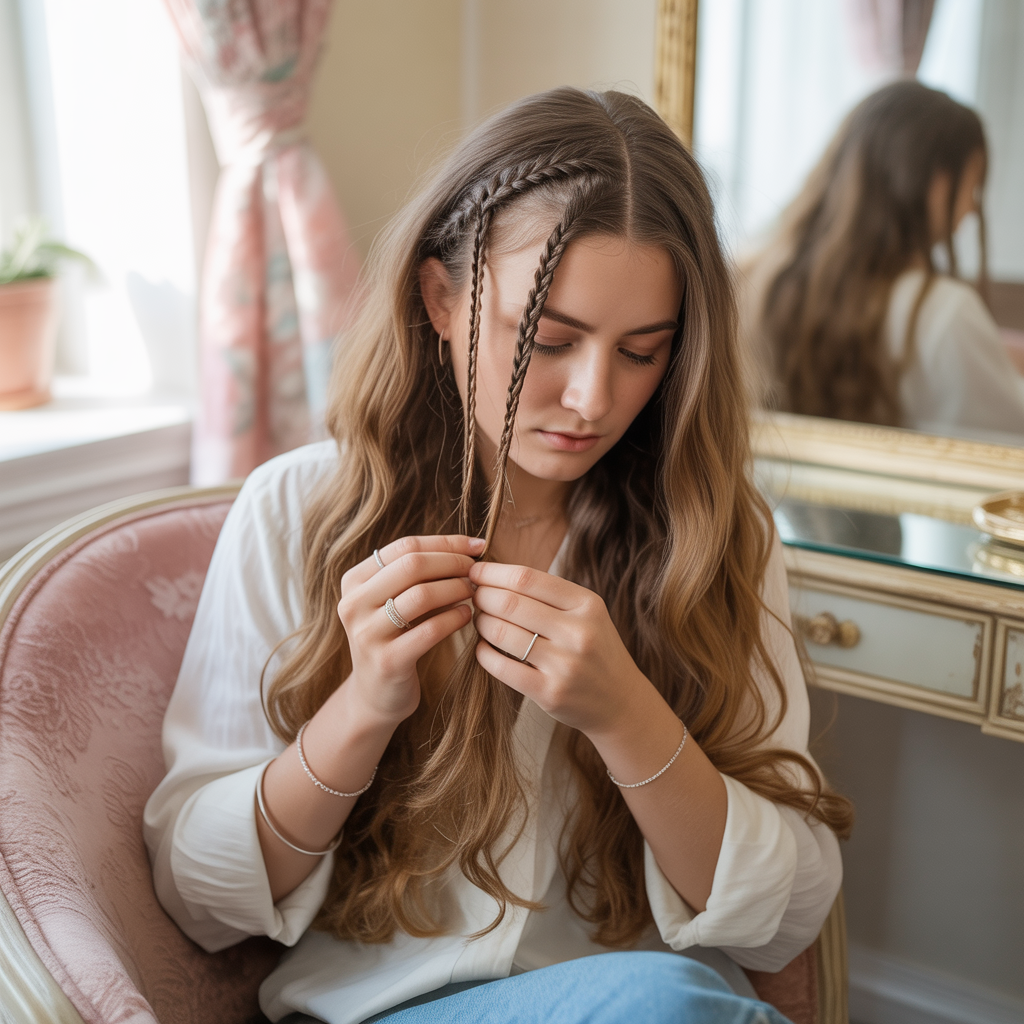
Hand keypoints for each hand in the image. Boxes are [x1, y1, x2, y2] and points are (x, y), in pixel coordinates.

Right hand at [337, 535, 483, 724]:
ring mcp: (367, 634)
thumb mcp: (395, 601)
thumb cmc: (396, 637)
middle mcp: (353, 604)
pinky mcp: (387, 661)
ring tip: (473, 591)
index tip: (476, 545)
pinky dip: (455, 618)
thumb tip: (469, 545)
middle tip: (477, 570)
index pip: (405, 547)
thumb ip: (418, 573)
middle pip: (412, 565)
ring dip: (456, 589)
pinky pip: (430, 630)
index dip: (445, 542)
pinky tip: (467, 616)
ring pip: (422, 595)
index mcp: (354, 581)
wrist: (376, 695)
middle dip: (453, 563)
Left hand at [469, 561, 652, 736]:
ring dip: (481, 623)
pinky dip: (484, 653)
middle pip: (509, 603)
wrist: (620, 701)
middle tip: (474, 596)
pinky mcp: (550, 693)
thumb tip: (495, 576)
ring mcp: (565, 665)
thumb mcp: (586, 613)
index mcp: (587, 604)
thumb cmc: (595, 649)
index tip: (475, 572)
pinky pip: (501, 667)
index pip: (527, 578)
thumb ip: (549, 594)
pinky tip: (484, 648)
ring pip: (501, 633)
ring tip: (480, 620)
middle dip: (482, 596)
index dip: (493, 573)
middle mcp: (578, 632)